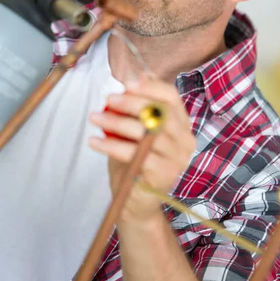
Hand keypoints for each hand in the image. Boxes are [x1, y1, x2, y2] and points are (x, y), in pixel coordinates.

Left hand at [88, 76, 195, 224]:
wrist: (137, 203)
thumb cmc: (137, 162)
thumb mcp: (138, 130)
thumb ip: (142, 107)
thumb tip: (137, 77)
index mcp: (182, 126)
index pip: (172, 98)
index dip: (150, 87)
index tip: (127, 84)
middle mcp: (185, 141)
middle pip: (161, 112)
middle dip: (131, 102)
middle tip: (108, 100)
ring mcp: (177, 159)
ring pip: (146, 132)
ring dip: (116, 122)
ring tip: (94, 118)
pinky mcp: (163, 174)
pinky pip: (134, 153)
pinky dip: (111, 145)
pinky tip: (94, 142)